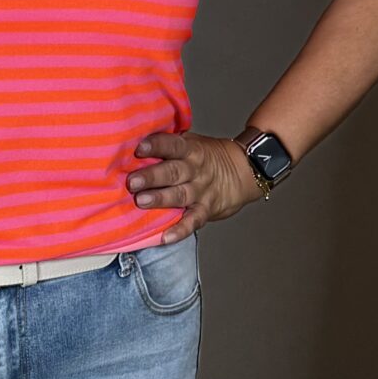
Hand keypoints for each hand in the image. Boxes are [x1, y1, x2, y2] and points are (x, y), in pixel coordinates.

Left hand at [125, 133, 263, 242]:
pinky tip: (166, 237)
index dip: (157, 146)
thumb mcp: (192, 143)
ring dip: (160, 199)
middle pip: (173, 172)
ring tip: (142, 202)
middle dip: (152, 176)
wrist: (244, 170)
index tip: (140, 148)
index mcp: (190, 149)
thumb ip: (169, 144)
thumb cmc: (207, 157)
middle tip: (133, 182)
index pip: (173, 145)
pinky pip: (193, 221)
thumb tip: (133, 141)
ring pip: (180, 195)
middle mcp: (195, 169)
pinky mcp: (206, 210)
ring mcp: (201, 191)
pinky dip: (180, 230)